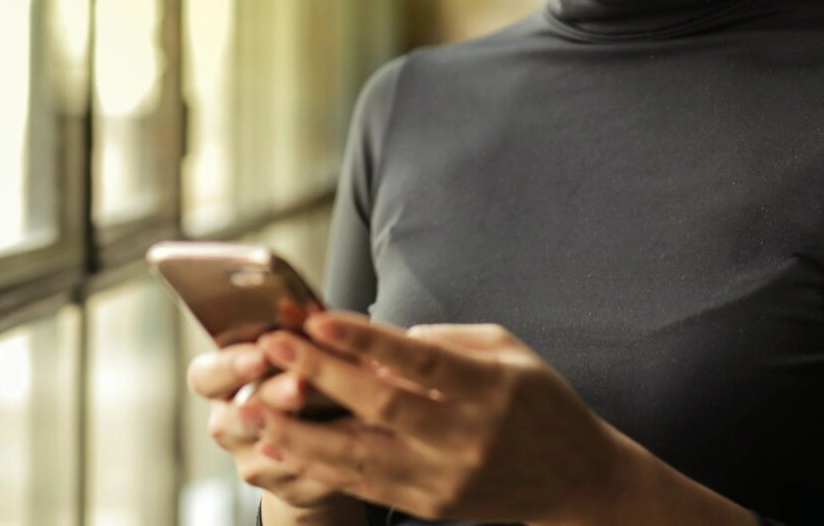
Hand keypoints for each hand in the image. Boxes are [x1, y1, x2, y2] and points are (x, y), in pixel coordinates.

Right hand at [185, 341, 356, 510]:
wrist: (324, 429)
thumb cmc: (307, 370)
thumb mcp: (300, 345)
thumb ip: (294, 331)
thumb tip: (297, 307)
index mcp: (222, 382)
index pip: (205, 376)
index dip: (229, 365)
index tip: (261, 351)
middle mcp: (228, 422)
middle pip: (235, 415)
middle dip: (272, 395)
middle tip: (300, 384)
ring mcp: (252, 458)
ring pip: (271, 447)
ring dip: (302, 427)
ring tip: (333, 409)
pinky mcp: (286, 486)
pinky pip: (305, 472)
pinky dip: (331, 450)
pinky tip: (355, 433)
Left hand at [252, 311, 617, 524]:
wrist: (574, 480)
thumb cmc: (538, 401)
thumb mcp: (506, 351)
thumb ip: (443, 341)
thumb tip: (375, 339)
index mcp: (488, 388)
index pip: (418, 360)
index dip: (364, 339)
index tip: (316, 318)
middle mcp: (464, 436)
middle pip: (382, 406)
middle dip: (320, 375)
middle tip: (271, 347)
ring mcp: (444, 477)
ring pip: (360, 456)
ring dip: (298, 431)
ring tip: (249, 407)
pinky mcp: (430, 504)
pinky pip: (363, 486)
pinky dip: (316, 466)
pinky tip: (277, 446)